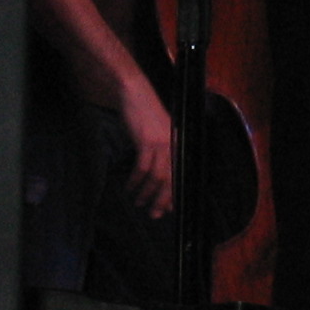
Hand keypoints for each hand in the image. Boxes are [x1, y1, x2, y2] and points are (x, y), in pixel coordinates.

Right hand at [114, 76, 173, 219]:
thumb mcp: (157, 136)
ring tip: (138, 203)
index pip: (180, 174)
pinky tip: (129, 188)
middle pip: (171, 179)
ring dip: (147, 193)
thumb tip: (159, 181)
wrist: (136, 94)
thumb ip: (161, 155)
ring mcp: (163, 142)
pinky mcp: (148, 140)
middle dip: (162, 200)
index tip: (169, 209)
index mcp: (179, 144)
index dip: (175, 193)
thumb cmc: (145, 117)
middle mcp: (175, 144)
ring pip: (157, 176)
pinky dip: (135, 180)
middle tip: (154, 215)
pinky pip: (142, 167)